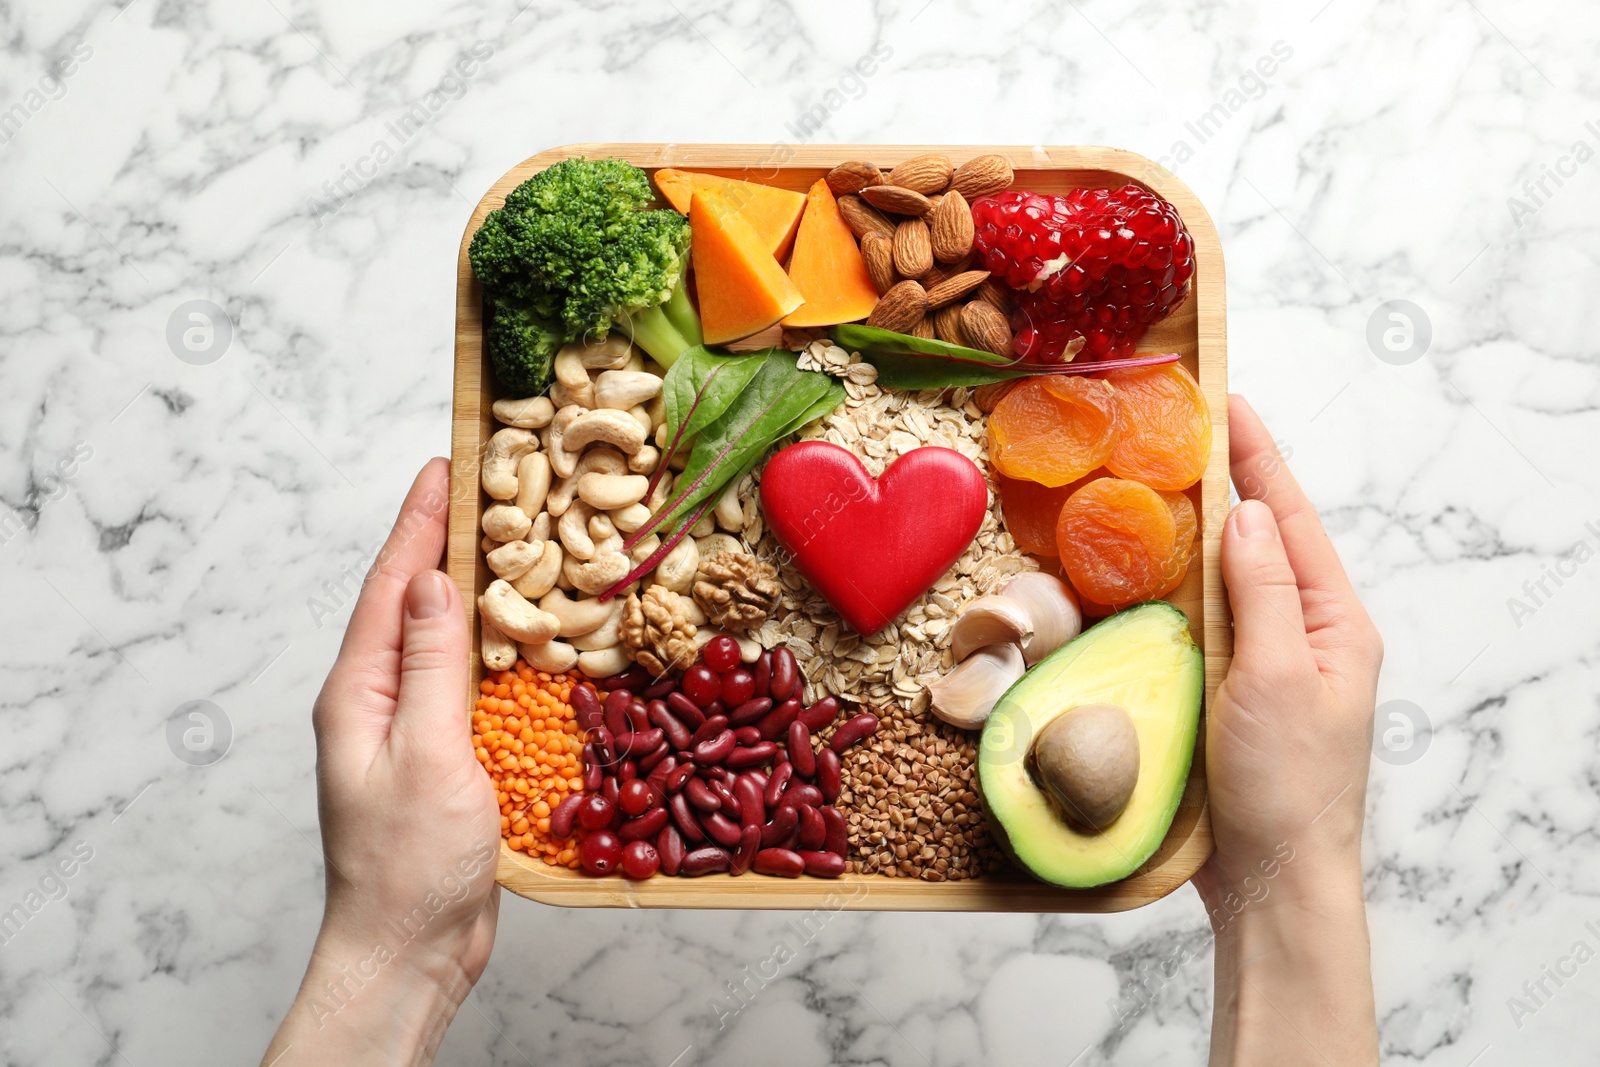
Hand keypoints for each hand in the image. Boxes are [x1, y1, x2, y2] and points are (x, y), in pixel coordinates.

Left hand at [263, 459, 500, 1066]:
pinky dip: (498, 647)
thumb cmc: (410, 869)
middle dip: (444, 541)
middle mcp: (379, 702)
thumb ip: (430, 665)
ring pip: (445, 640)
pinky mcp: (445, 758)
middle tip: (484, 485)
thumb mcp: (425, 755)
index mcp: (360, 693)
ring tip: (512, 542)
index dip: (419, 523)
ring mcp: (411, 731)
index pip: (389, 586)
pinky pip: (469, 683)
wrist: (409, 952)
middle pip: (413, 603)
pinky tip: (528, 635)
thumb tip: (432, 581)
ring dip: (476, 588)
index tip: (443, 465)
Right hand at [1197, 396, 1381, 1065]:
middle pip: (1264, 538)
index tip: (1225, 400)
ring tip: (1161, 476)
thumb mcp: (1277, 676)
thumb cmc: (1286, 786)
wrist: (1273, 879)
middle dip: (1228, 478)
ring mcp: (1269, 662)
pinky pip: (1207, 619)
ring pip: (1231, 577)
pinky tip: (1149, 567)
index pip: (1291, 518)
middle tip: (1183, 426)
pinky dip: (1179, 583)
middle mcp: (1305, 633)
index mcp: (1333, 621)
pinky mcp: (1233, 690)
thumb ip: (1264, 589)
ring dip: (1198, 528)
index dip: (1257, 456)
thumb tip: (1250, 510)